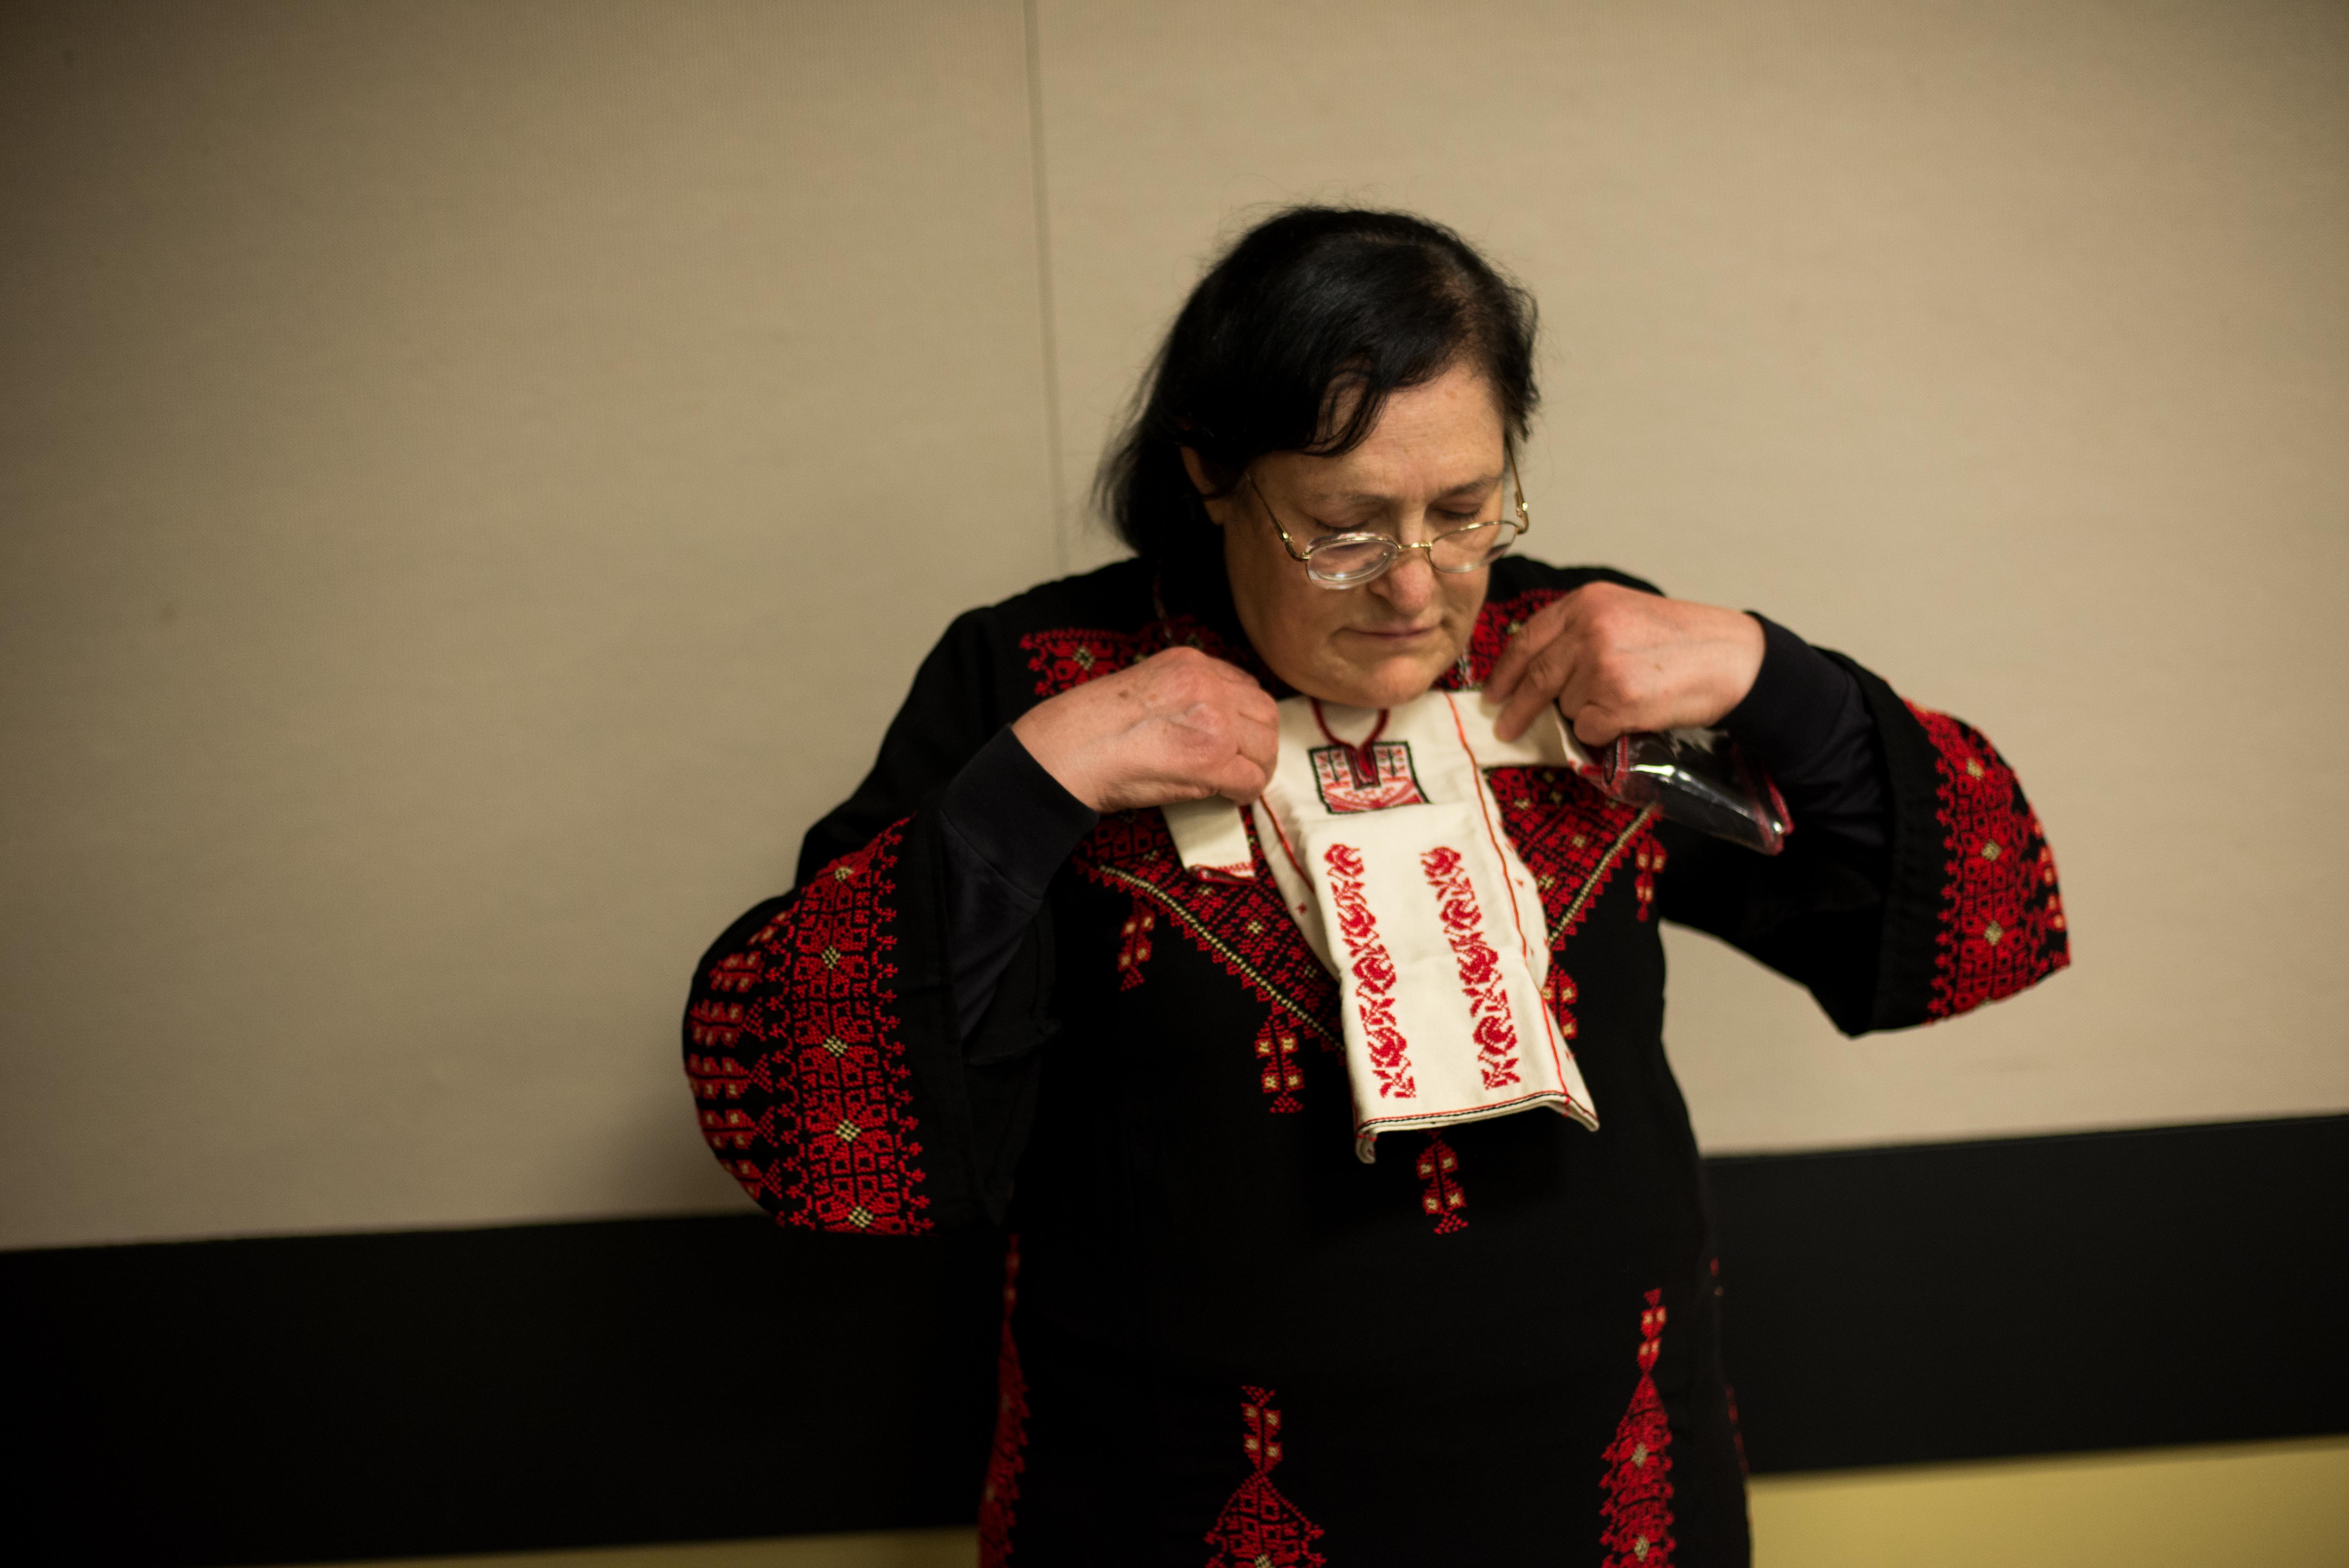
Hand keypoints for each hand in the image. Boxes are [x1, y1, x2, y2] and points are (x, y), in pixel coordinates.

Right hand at [1011, 647, 1279, 812]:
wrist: (1062, 753)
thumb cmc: (1087, 728)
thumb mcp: (1142, 689)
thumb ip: (1182, 697)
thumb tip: (1212, 728)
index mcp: (1189, 663)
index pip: (1243, 685)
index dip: (1243, 718)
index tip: (1234, 738)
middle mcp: (1207, 683)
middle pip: (1264, 712)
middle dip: (1258, 742)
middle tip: (1242, 765)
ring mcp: (1213, 719)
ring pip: (1265, 746)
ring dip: (1256, 767)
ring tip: (1234, 783)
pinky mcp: (1211, 760)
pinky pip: (1252, 780)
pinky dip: (1245, 794)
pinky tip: (1226, 797)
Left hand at [1484, 583, 1765, 745]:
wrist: (1735, 657)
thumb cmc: (1684, 641)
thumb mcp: (1624, 614)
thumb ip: (1581, 632)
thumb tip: (1538, 671)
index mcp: (1586, 602)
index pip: (1528, 638)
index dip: (1506, 670)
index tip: (1492, 693)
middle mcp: (1588, 629)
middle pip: (1536, 677)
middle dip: (1517, 707)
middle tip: (1504, 727)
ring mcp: (1601, 665)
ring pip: (1566, 706)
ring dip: (1586, 713)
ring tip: (1624, 700)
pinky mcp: (1617, 700)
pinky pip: (1588, 729)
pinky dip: (1603, 732)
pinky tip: (1630, 716)